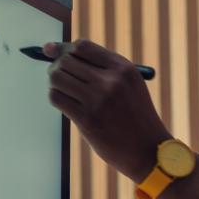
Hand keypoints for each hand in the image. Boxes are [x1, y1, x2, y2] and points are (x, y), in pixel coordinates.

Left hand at [44, 39, 171, 181]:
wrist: (148, 151)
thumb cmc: (133, 115)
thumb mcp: (127, 84)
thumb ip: (96, 67)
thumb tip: (50, 48)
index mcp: (123, 68)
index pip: (82, 47)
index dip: (65, 49)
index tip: (56, 54)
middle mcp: (111, 80)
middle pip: (66, 60)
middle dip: (57, 66)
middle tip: (59, 76)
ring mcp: (98, 100)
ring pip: (57, 77)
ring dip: (54, 82)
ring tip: (63, 90)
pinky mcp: (87, 119)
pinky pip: (57, 98)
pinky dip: (55, 97)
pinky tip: (65, 103)